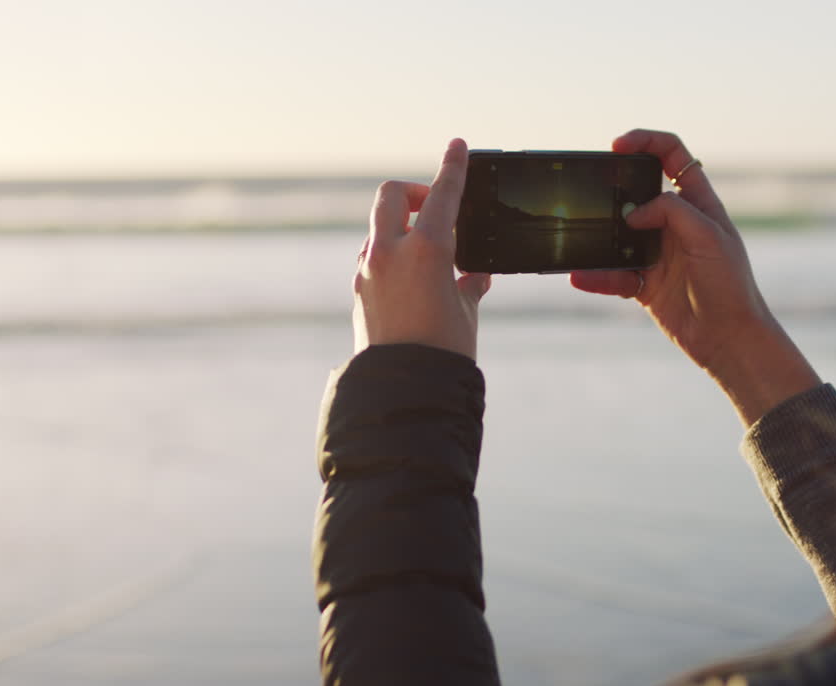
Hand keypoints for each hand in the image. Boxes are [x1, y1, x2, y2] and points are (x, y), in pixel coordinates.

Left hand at [353, 138, 490, 359]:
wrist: (404, 389)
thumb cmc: (443, 352)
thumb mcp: (466, 312)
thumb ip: (469, 284)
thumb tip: (475, 276)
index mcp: (425, 250)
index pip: (442, 194)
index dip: (452, 167)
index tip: (457, 145)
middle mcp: (390, 253)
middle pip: (391, 196)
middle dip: (412, 193)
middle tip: (433, 209)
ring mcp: (369, 271)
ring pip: (379, 229)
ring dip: (402, 229)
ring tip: (430, 257)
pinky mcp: (360, 292)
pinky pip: (374, 259)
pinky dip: (393, 258)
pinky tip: (414, 281)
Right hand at [571, 129, 820, 424]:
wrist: (729, 338)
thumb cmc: (729, 283)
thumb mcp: (708, 235)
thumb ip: (672, 212)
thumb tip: (633, 213)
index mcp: (697, 203)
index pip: (672, 156)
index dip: (646, 142)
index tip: (617, 146)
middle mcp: (675, 224)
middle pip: (637, 192)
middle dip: (613, 190)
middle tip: (593, 193)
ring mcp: (658, 253)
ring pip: (619, 235)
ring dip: (599, 237)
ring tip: (581, 238)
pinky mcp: (645, 283)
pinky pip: (613, 274)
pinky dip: (597, 276)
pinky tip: (581, 276)